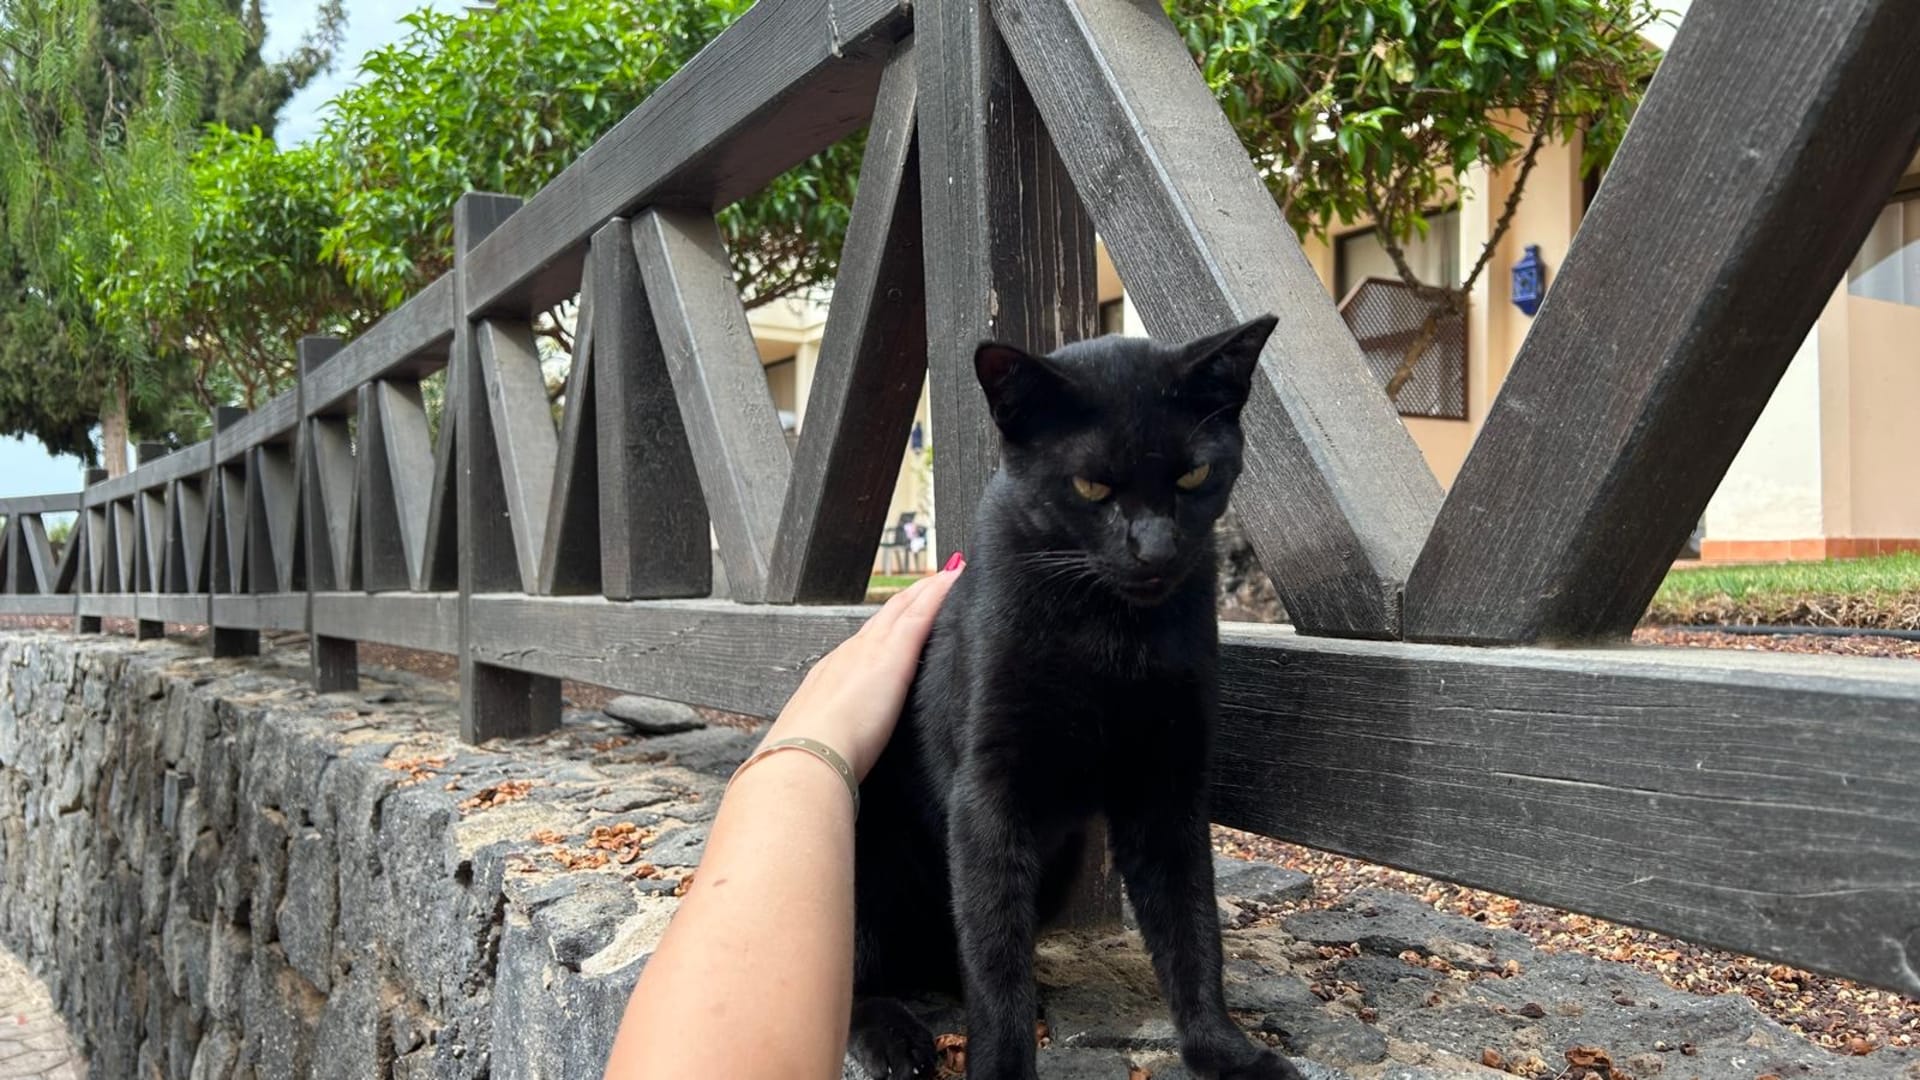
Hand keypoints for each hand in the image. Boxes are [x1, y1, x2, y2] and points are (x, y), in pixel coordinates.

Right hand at [763, 563, 961, 779]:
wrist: (806, 756)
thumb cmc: (813, 757)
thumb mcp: (822, 737)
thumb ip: (834, 734)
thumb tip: (835, 748)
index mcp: (833, 673)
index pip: (866, 641)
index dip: (886, 624)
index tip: (901, 613)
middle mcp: (850, 654)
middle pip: (885, 617)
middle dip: (908, 598)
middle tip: (931, 581)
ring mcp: (872, 651)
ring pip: (904, 609)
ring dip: (925, 590)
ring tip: (946, 576)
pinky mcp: (894, 655)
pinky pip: (921, 614)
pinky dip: (939, 593)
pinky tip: (955, 579)